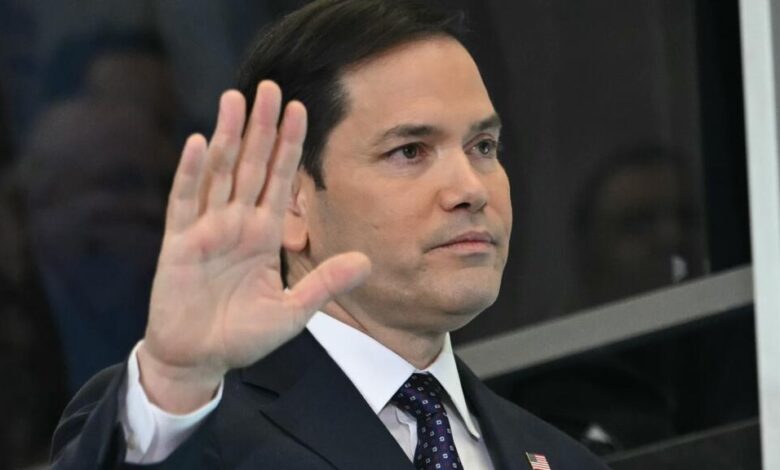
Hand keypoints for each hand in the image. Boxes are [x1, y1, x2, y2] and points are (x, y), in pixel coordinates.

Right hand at [137, 82, 369, 412]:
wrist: (200, 358)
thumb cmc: (244, 336)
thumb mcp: (292, 311)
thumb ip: (324, 284)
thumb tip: (366, 262)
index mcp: (264, 234)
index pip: (280, 180)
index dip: (289, 145)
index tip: (300, 109)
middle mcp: (237, 223)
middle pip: (251, 165)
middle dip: (261, 127)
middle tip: (270, 86)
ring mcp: (207, 230)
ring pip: (219, 173)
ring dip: (228, 137)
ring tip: (236, 100)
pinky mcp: (179, 244)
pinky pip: (185, 202)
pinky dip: (192, 174)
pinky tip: (199, 143)